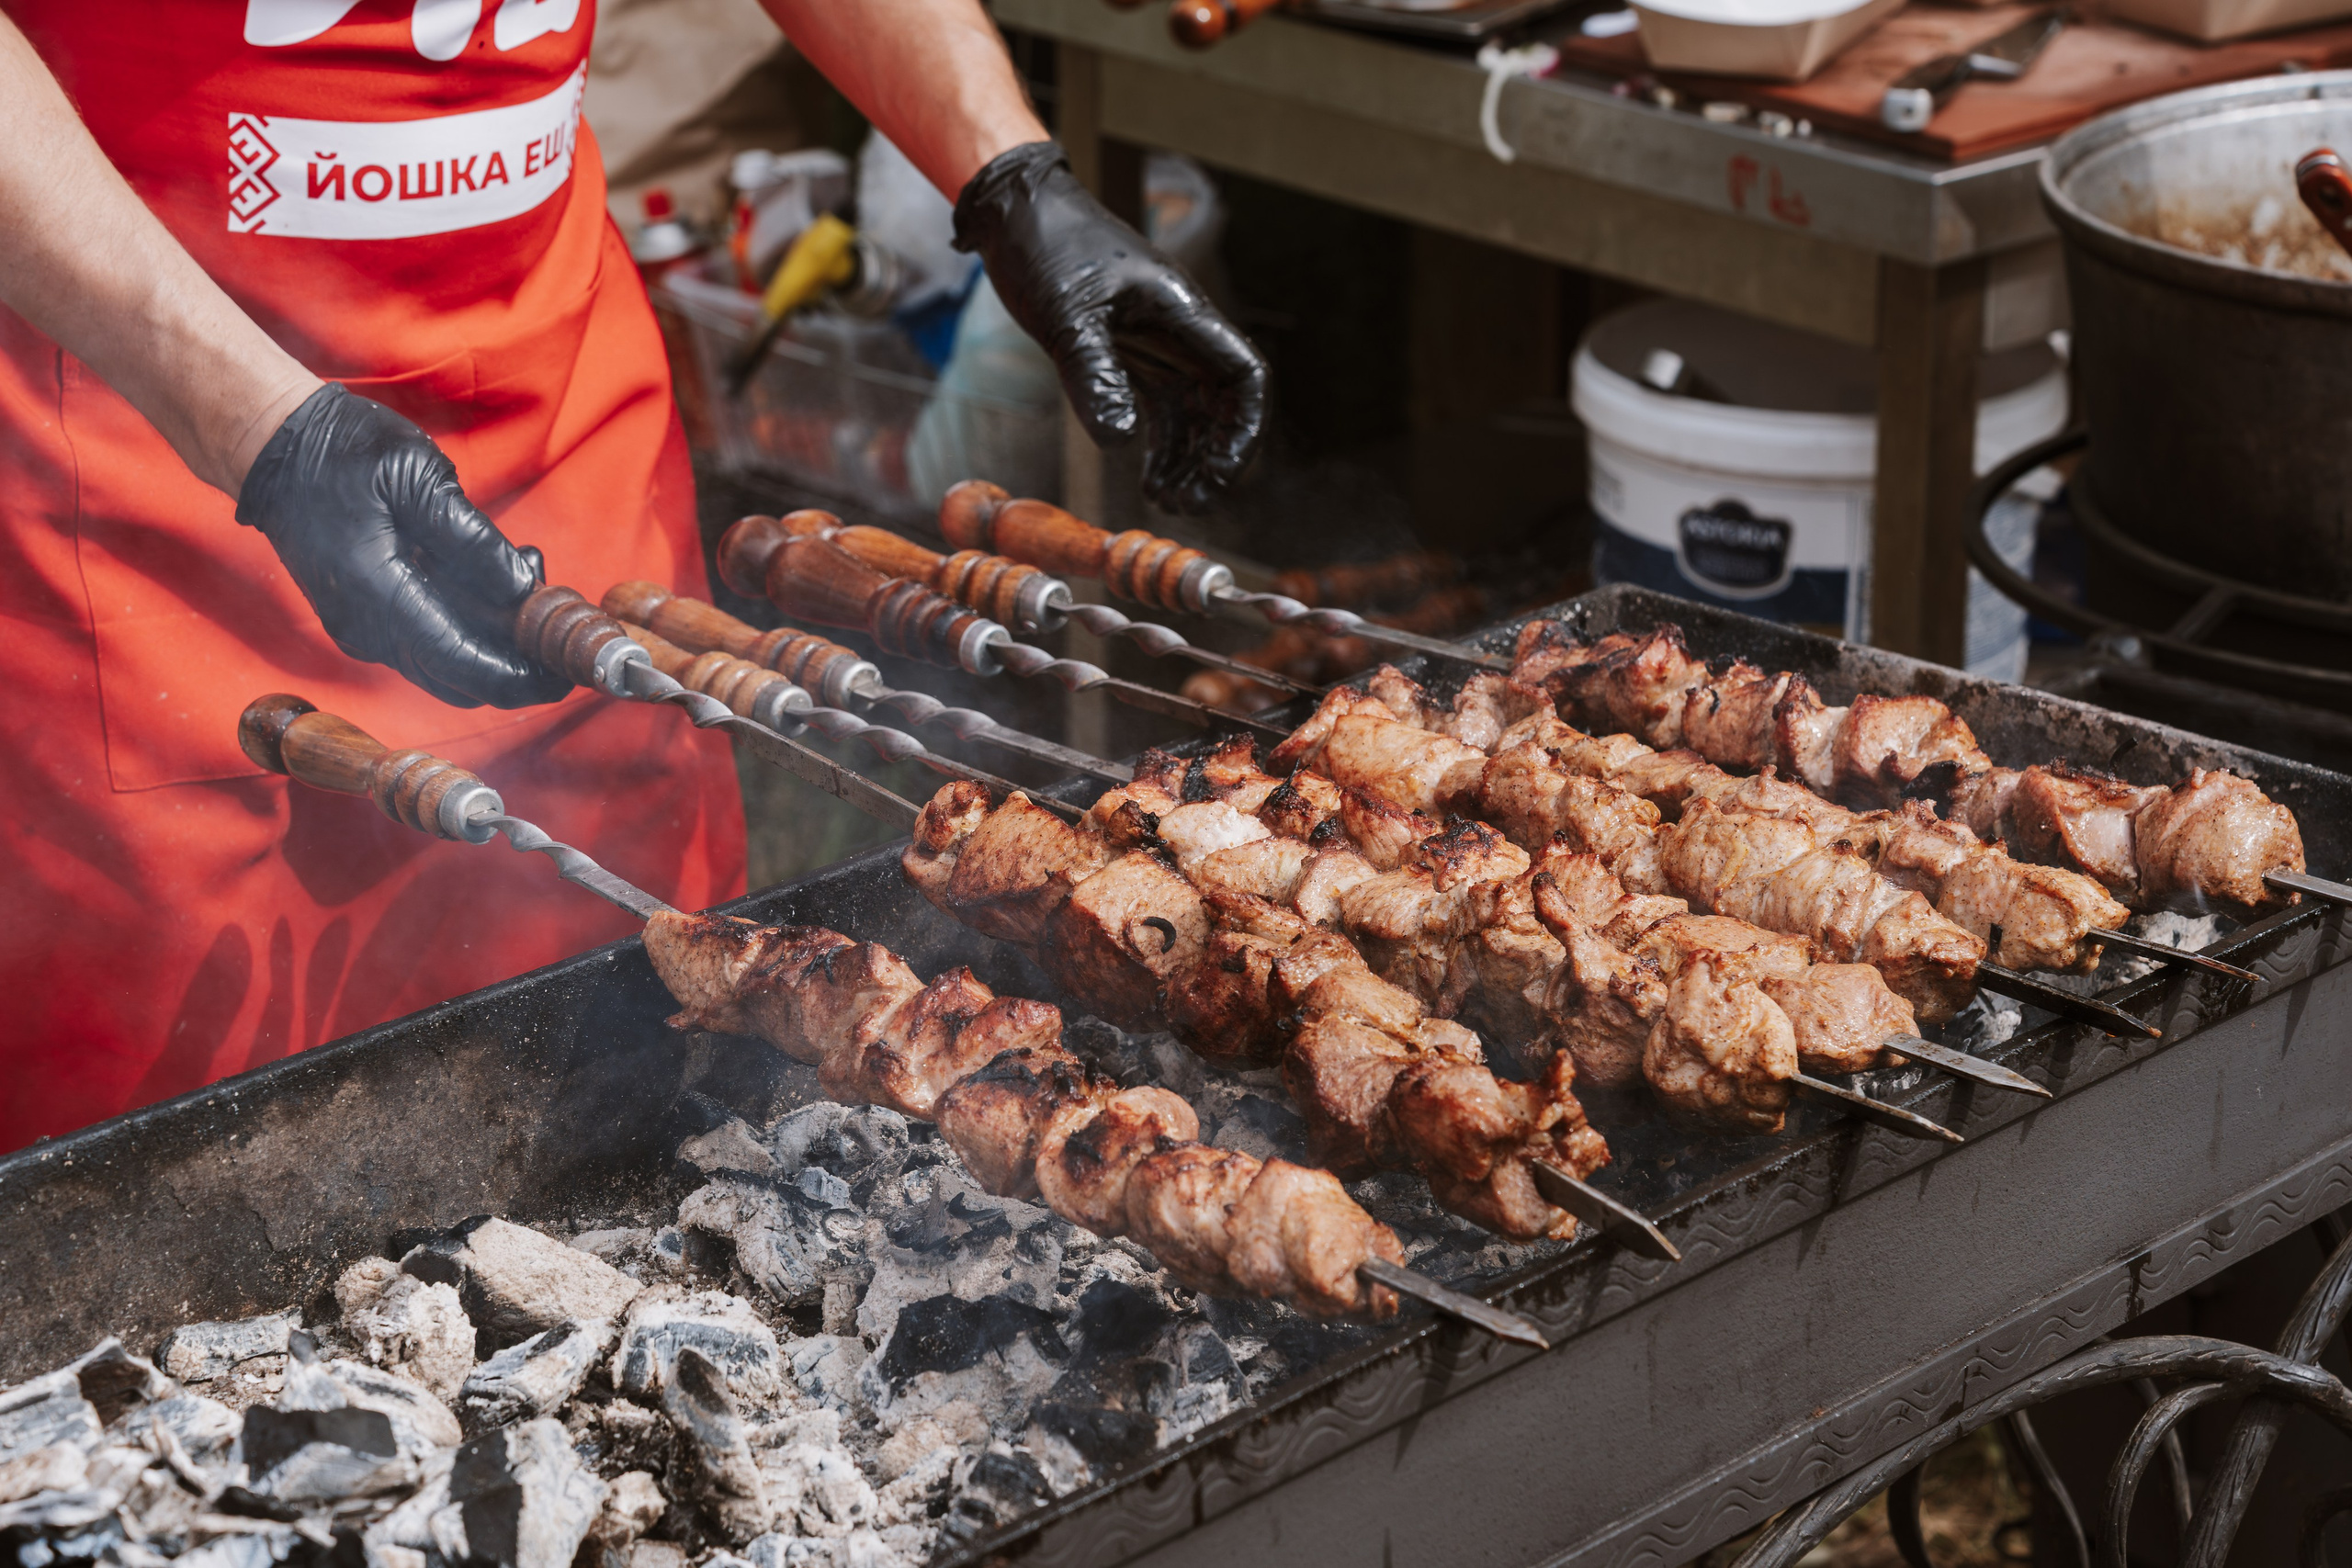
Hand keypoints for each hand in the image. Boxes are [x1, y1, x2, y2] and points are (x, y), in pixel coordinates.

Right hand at [236, 385, 571, 708]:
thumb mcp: (418, 478)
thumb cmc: (344, 452)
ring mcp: (365, 630)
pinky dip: (474, 625)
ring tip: (531, 576)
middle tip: (560, 612)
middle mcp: (368, 631)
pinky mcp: (369, 619)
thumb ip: (472, 539)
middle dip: (520, 660)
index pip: (464, 663)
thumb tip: (522, 591)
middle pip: (463, 681)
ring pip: (452, 665)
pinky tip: (498, 578)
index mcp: (378, 597)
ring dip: (500, 640)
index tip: (568, 667)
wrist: (275, 447)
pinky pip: (433, 642)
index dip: (522, 674)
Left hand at [954, 142, 1267, 515]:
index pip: (1244, 376)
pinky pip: (1161, 407)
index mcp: (1182, 313)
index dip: (1244, 431)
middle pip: (1226, 404)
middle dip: (1215, 459)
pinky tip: (1147, 478)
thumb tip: (1121, 444)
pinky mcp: (1129, 353)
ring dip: (1188, 459)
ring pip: (1195, 413)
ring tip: (1164, 500)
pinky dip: (1159, 446)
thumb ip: (1095, 377)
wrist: (1015, 211)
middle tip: (1185, 504)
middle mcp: (1181, 331)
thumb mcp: (1066, 315)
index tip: (1218, 475)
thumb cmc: (1045, 246)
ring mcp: (1158, 343)